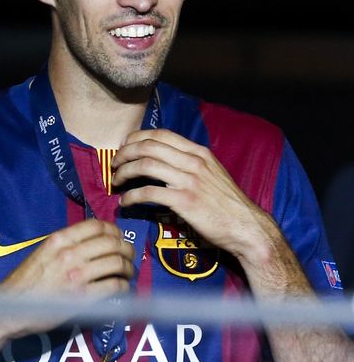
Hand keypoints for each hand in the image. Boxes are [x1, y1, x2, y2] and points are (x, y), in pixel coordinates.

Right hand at [0, 219, 134, 340]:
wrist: (9, 309)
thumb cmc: (25, 281)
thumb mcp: (42, 252)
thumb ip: (65, 245)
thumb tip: (92, 242)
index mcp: (60, 239)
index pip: (98, 226)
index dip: (115, 230)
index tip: (119, 238)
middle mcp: (70, 253)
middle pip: (112, 243)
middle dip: (126, 249)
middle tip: (129, 256)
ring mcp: (77, 275)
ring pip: (117, 263)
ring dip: (128, 268)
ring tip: (127, 273)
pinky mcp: (82, 297)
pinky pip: (113, 286)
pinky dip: (123, 286)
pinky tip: (121, 288)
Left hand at [112, 129, 270, 261]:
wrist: (245, 226)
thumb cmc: (228, 204)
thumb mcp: (213, 174)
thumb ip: (192, 164)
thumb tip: (168, 161)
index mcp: (199, 153)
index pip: (161, 134)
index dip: (138, 137)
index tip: (125, 146)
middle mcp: (193, 162)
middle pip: (149, 147)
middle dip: (125, 153)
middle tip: (114, 164)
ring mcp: (188, 181)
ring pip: (145, 166)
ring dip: (125, 172)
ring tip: (116, 181)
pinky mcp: (184, 201)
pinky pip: (148, 193)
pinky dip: (132, 196)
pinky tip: (126, 202)